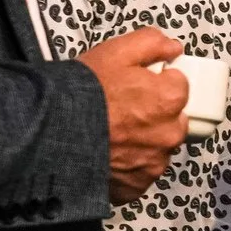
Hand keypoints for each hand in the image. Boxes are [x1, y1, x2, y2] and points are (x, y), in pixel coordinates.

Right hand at [78, 27, 191, 205]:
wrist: (52, 131)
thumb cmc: (85, 90)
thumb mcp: (117, 51)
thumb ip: (152, 43)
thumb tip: (174, 48)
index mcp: (171, 100)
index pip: (178, 88)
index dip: (157, 84)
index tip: (137, 86)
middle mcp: (169, 135)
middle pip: (171, 122)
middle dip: (154, 116)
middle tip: (123, 111)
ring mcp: (152, 164)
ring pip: (156, 149)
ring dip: (142, 143)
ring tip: (111, 135)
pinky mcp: (135, 187)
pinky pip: (138, 174)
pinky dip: (127, 167)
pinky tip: (108, 155)